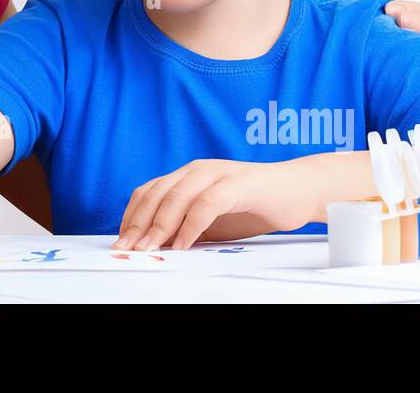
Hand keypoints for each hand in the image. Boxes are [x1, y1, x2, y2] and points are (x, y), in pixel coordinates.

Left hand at [114, 158, 322, 250]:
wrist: (299, 190)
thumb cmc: (254, 206)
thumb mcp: (212, 220)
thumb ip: (186, 227)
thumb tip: (156, 249)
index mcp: (187, 175)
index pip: (148, 192)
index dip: (131, 216)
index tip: (121, 242)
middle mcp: (197, 169)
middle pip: (157, 194)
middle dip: (138, 223)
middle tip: (128, 249)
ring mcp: (217, 173)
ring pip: (177, 195)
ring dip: (159, 225)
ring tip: (149, 248)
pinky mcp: (237, 183)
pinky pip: (206, 203)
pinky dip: (190, 224)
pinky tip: (183, 244)